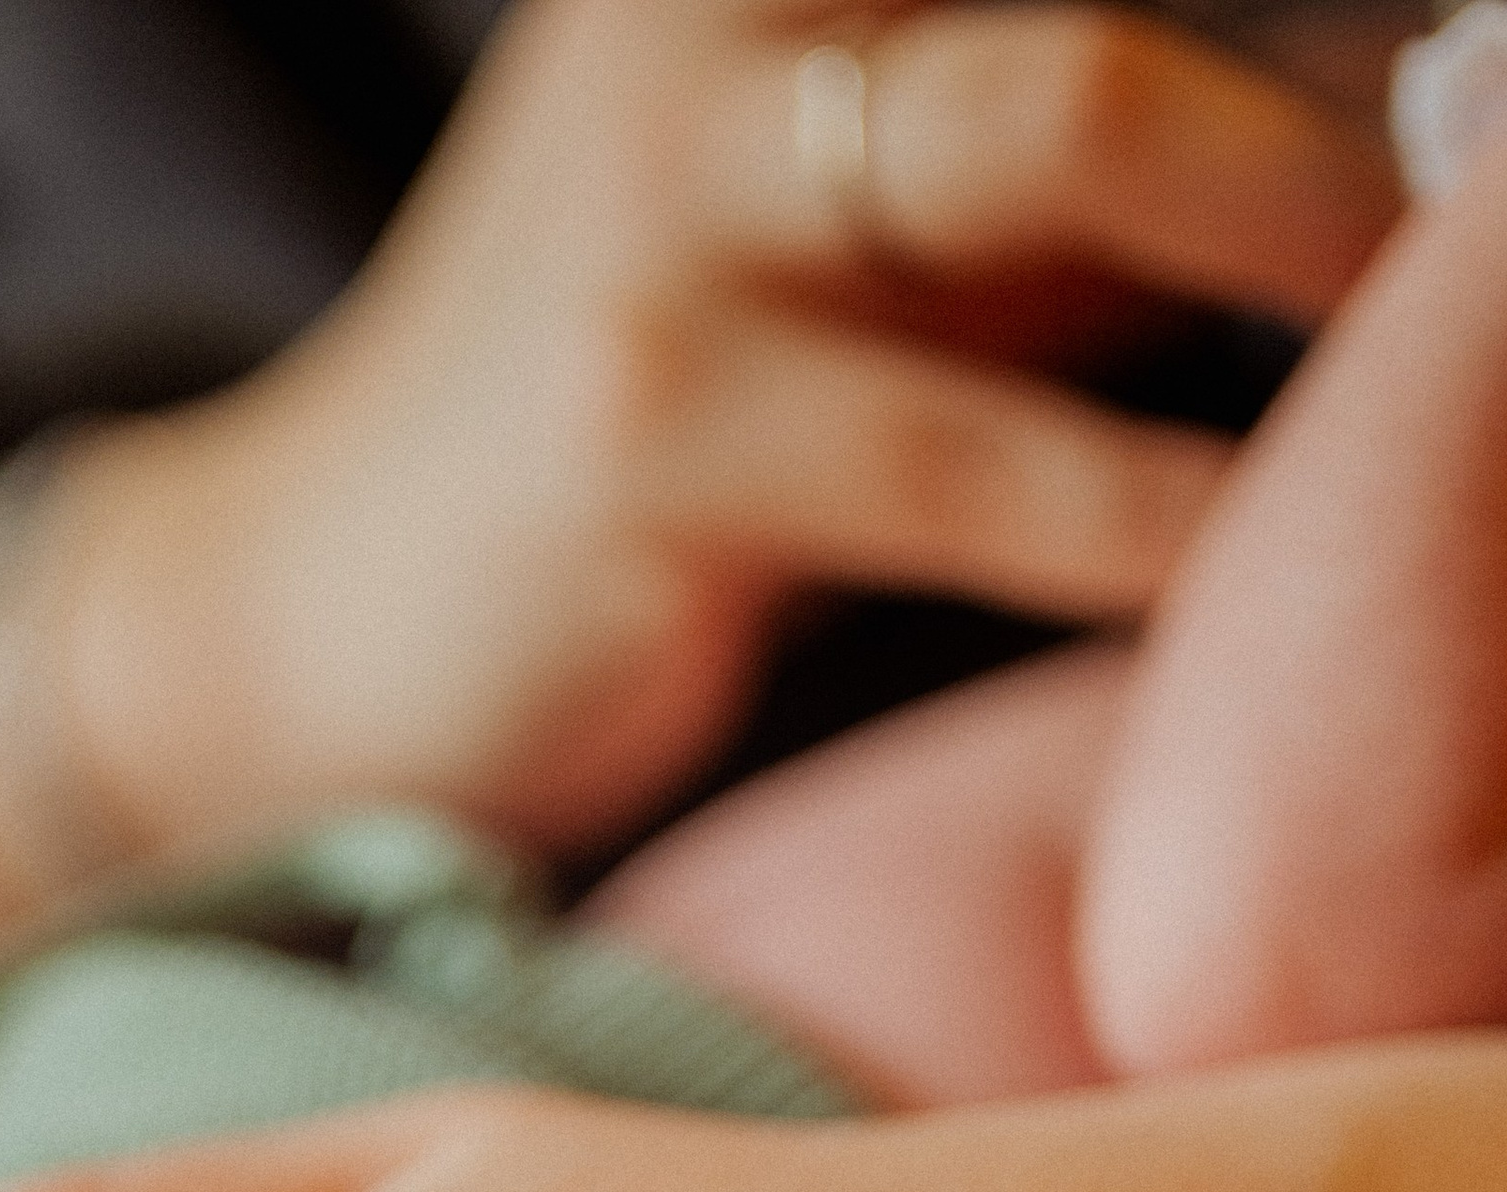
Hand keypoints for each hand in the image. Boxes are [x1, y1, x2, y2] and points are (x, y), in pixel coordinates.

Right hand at [61, 0, 1398, 846]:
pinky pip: (987, 460)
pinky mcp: (653, 437)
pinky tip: (1268, 563)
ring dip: (1307, 216)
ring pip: (1064, 117)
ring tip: (1441, 336)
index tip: (1460, 54)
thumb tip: (1398, 131)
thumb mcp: (854, 231)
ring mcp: (665, 212)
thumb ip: (1073, 156)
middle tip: (1500, 144)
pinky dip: (1164, 514)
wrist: (302, 632)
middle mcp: (703, 10)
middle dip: (1342, 68)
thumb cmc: (645, 421)